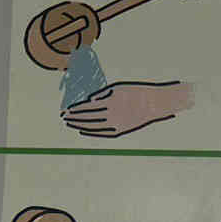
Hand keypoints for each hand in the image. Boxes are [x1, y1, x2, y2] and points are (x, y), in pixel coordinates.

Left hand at [60, 81, 192, 138]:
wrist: (156, 103)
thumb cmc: (137, 92)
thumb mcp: (118, 88)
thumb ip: (102, 94)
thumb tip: (88, 101)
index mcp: (110, 103)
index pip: (87, 107)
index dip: (76, 109)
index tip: (66, 110)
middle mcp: (112, 115)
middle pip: (88, 118)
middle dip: (74, 118)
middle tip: (64, 118)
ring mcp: (116, 124)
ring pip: (93, 126)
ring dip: (80, 126)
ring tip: (70, 124)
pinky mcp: (121, 130)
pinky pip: (103, 133)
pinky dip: (92, 132)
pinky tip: (82, 131)